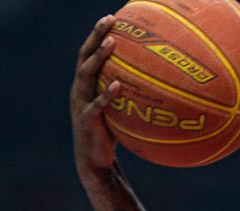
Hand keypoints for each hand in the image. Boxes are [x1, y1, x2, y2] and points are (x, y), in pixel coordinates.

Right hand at [71, 16, 121, 184]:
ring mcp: (81, 104)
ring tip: (112, 43)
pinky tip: (120, 85)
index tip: (110, 18)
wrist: (94, 162)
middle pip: (84, 57)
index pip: (88, 54)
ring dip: (99, 58)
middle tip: (109, 20)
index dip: (96, 35)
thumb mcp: (120, 111)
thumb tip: (160, 86)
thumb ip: (131, 96)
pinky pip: (96, 105)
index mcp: (85, 86)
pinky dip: (107, 94)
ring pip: (86, 75)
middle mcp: (79, 91)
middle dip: (95, 36)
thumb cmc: (110, 135)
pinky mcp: (86, 121)